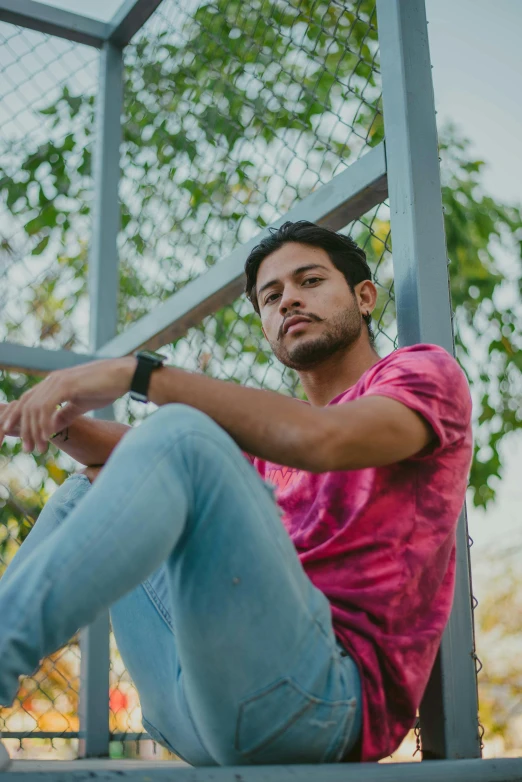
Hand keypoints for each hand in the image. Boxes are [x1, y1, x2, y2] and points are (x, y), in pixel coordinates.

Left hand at [0, 357, 136, 453]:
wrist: (123, 376)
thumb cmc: (106, 388)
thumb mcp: (80, 405)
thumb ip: (64, 414)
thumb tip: (51, 428)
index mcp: (53, 383)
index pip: (27, 402)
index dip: (18, 420)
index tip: (20, 439)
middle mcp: (51, 380)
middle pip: (25, 406)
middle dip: (24, 430)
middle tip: (28, 450)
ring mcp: (57, 381)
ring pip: (34, 409)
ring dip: (34, 431)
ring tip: (39, 448)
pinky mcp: (66, 385)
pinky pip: (47, 407)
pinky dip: (44, 423)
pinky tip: (48, 436)